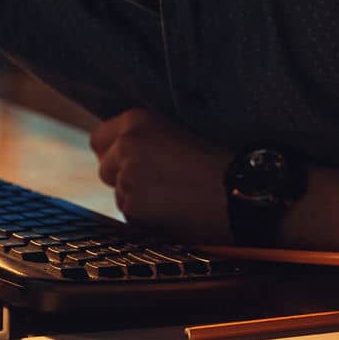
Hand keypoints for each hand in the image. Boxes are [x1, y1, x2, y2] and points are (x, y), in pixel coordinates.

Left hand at [89, 107, 233, 243]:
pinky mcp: (133, 208)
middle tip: (157, 185)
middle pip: (105, 169)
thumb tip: (115, 154)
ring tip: (174, 198)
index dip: (113, 153)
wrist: (239, 192)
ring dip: (138, 200)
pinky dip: (147, 219)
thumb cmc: (215, 162)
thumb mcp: (175, 133)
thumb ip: (142, 139)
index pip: (99, 139)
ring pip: (120, 195)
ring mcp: (127, 178)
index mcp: (137, 120)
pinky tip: (175, 213)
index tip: (128, 163)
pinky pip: (131, 217)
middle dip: (123, 178)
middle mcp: (126, 145)